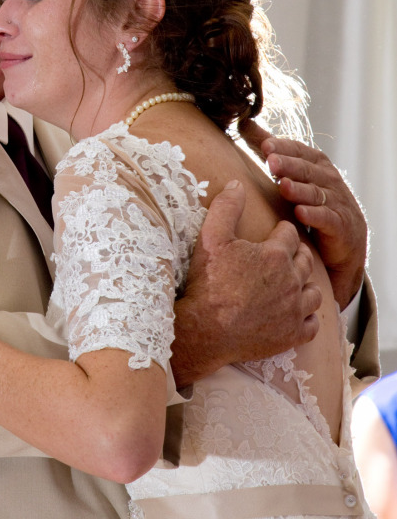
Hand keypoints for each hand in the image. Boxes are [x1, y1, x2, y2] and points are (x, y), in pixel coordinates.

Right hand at [171, 180, 320, 387]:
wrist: (205, 331)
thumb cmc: (208, 284)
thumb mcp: (211, 239)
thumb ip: (226, 208)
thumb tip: (237, 184)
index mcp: (276, 255)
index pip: (290, 234)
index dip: (282, 231)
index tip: (276, 233)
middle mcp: (292, 280)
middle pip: (306, 260)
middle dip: (297, 255)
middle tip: (284, 256)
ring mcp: (294, 310)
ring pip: (313, 292)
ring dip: (305, 285)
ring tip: (294, 284)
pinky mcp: (293, 335)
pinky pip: (313, 323)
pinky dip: (307, 317)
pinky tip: (295, 314)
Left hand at [241, 122, 366, 308]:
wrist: (345, 242)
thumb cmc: (314, 203)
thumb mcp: (295, 174)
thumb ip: (272, 150)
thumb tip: (244, 122)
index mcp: (317, 165)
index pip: (300, 150)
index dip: (284, 146)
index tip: (265, 144)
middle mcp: (329, 180)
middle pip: (307, 169)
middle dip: (289, 164)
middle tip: (271, 161)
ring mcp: (337, 202)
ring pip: (316, 193)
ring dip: (299, 189)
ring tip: (281, 186)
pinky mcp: (341, 225)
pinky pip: (327, 218)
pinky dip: (314, 215)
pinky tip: (300, 213)